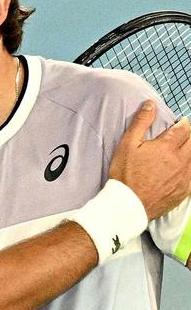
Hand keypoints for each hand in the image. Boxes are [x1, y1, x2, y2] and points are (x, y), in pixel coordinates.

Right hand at [109, 101, 190, 219]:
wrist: (129, 204)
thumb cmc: (126, 174)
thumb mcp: (127, 145)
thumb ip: (141, 122)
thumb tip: (150, 104)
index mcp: (167, 147)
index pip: (184, 129)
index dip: (183, 124)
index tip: (179, 123)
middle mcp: (181, 161)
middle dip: (189, 136)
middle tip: (182, 136)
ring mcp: (185, 177)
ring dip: (190, 152)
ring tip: (183, 150)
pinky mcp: (185, 190)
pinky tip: (185, 168)